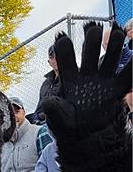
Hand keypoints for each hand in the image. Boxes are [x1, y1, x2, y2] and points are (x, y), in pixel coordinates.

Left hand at [41, 22, 131, 137]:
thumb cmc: (69, 129)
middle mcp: (86, 76)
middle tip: (94, 31)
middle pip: (89, 52)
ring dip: (113, 45)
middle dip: (92, 40)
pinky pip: (126, 74)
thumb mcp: (59, 121)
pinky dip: (131, 66)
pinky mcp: (117, 88)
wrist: (88, 140)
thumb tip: (48, 102)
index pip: (65, 61)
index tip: (63, 40)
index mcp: (68, 81)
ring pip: (109, 57)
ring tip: (115, 35)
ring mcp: (103, 81)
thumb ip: (54, 111)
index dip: (64, 50)